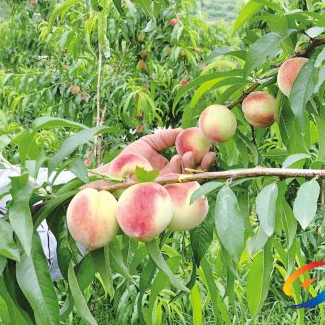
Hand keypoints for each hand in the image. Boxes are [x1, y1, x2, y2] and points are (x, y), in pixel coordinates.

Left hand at [90, 128, 215, 185]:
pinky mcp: (165, 193)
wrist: (113, 173)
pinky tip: (181, 159)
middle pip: (195, 171)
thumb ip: (166, 137)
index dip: (200, 153)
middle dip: (205, 163)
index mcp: (171, 167)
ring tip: (191, 154)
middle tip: (211, 153)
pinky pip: (181, 186)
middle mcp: (173, 178)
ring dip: (195, 166)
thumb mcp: (149, 142)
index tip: (206, 143)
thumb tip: (184, 130)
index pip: (190, 160)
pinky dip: (185, 173)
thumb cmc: (129, 158)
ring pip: (191, 179)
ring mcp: (170, 187)